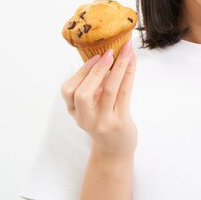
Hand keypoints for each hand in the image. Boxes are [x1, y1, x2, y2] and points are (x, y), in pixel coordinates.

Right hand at [60, 39, 137, 157]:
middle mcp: (86, 118)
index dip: (81, 71)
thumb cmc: (103, 121)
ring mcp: (103, 121)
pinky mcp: (120, 121)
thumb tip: (104, 53)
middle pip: (82, 94)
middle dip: (95, 71)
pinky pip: (125, 93)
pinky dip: (128, 73)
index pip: (69, 90)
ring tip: (125, 50)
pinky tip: (132, 61)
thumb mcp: (91, 106)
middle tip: (108, 52)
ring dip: (118, 67)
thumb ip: (93, 85)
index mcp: (75, 111)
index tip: (95, 56)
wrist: (114, 150)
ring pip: (108, 91)